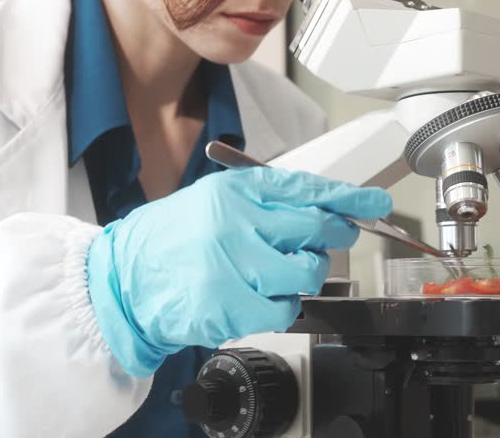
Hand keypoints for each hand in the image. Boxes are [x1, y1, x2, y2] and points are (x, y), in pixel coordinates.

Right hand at [85, 167, 391, 376]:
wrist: (123, 280)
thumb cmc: (171, 241)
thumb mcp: (215, 202)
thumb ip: (266, 203)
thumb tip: (324, 210)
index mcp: (236, 192)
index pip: (306, 189)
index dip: (348, 197)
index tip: (375, 202)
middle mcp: (236, 222)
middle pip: (316, 228)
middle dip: (335, 236)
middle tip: (332, 239)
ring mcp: (233, 263)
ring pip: (306, 272)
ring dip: (302, 276)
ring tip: (277, 273)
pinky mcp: (230, 303)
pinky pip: (285, 309)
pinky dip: (280, 308)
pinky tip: (258, 298)